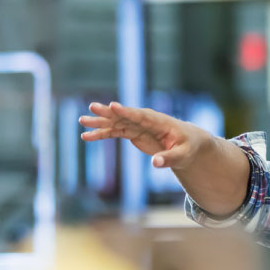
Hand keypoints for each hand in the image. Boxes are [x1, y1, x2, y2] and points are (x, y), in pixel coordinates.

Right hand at [79, 102, 211, 169]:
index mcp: (159, 122)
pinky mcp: (132, 133)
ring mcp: (137, 126)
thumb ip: (169, 158)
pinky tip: (86, 137)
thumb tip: (155, 163)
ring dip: (100, 122)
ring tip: (82, 121)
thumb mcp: (183, 155)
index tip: (112, 106)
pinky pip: (114, 132)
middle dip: (109, 112)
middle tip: (92, 107)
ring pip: (115, 122)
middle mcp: (145, 121)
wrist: (187, 143)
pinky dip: (101, 134)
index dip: (127, 111)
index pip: (141, 115)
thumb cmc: (188, 147)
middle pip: (124, 115)